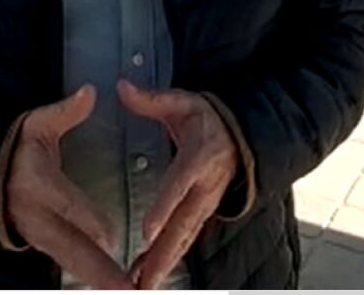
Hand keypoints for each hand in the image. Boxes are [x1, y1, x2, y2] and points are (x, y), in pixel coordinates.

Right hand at [5, 85, 132, 289]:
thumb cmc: (16, 149)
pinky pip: (71, 264)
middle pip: (73, 247)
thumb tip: (90, 92)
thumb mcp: (36, 125)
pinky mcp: (46, 246)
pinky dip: (92, 277)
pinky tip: (114, 285)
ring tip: (126, 292)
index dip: (87, 221)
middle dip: (100, 270)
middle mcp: (38, 217)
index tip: (110, 236)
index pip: (66, 205)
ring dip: (100, 279)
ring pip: (74, 263)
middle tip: (125, 287)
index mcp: (37, 184)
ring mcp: (41, 236)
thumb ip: (64, 112)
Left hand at [117, 80, 237, 289]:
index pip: (179, 185)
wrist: (241, 134)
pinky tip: (149, 275)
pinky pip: (186, 239)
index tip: (146, 230)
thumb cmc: (207, 118)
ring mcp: (206, 203)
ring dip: (164, 264)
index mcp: (199, 157)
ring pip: (184, 238)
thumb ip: (152, 99)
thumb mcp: (182, 102)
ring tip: (142, 285)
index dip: (163, 208)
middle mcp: (206, 187)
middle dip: (162, 254)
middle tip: (142, 279)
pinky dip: (170, 259)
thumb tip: (122, 87)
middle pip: (182, 225)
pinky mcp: (203, 212)